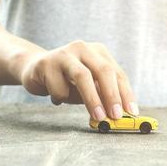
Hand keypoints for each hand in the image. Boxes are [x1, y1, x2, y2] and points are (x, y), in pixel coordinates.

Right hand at [19, 40, 138, 119]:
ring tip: (98, 117)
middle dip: (112, 95)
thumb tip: (118, 112)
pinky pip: (59, 87)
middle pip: (103, 70)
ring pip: (82, 76)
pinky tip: (56, 97)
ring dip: (92, 100)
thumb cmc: (67, 80)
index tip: (131, 111)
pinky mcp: (46, 63)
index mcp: (98, 51)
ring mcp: (64, 53)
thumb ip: (102, 94)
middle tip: (116, 115)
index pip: (117, 73)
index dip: (125, 93)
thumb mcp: (89, 85)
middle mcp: (83, 48)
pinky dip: (62, 98)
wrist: (35, 68)